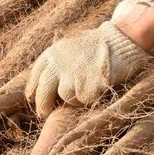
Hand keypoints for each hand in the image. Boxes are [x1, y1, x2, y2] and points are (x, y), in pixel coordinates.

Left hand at [25, 21, 149, 119]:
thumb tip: (44, 82)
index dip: (33, 90)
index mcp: (52, 53)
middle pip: (43, 92)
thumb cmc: (98, 44)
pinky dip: (88, 98)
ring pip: (64, 97)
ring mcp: (72, 76)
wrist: (121, 40)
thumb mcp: (70, 46)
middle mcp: (58, 64)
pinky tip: (96, 87)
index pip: (35, 76)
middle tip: (44, 114)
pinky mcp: (86, 87)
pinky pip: (82, 100)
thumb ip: (57, 61)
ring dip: (73, 98)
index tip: (32, 98)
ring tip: (87, 87)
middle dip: (42, 105)